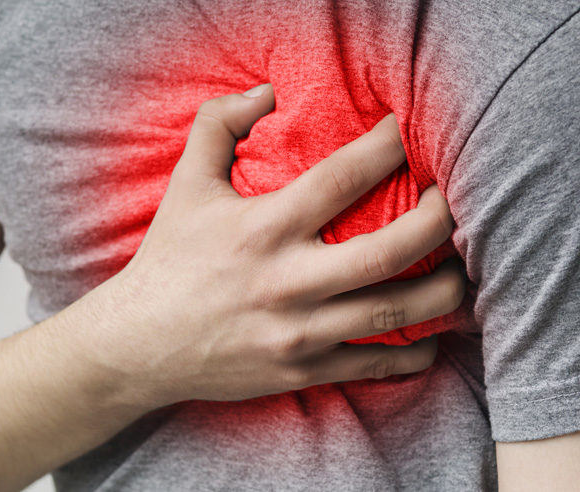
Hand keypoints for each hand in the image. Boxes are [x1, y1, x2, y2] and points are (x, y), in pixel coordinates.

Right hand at [93, 84, 463, 405]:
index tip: (406, 135)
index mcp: (263, 228)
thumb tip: (265, 92)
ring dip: (445, 289)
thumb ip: (217, 126)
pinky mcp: (301, 369)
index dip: (388, 147)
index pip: (345, 177)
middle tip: (450, 202)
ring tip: (459, 269)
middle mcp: (288, 280)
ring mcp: (299, 330)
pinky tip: (428, 334)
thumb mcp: (185, 185)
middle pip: (393, 248)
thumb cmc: (168, 260)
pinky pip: (377, 363)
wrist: (139, 344)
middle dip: (440, 220)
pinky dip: (414, 352)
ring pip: (399, 311)